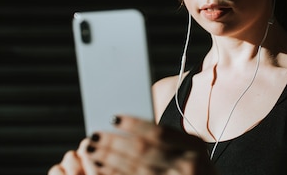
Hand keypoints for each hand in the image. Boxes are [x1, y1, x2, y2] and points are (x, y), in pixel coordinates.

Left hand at [52, 115, 216, 174]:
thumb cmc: (196, 169)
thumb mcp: (191, 151)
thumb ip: (169, 139)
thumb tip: (128, 124)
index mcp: (195, 146)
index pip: (160, 132)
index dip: (135, 124)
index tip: (113, 117)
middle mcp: (189, 164)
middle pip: (144, 151)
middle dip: (115, 143)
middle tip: (92, 135)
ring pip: (137, 169)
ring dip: (109, 160)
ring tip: (90, 150)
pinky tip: (101, 169)